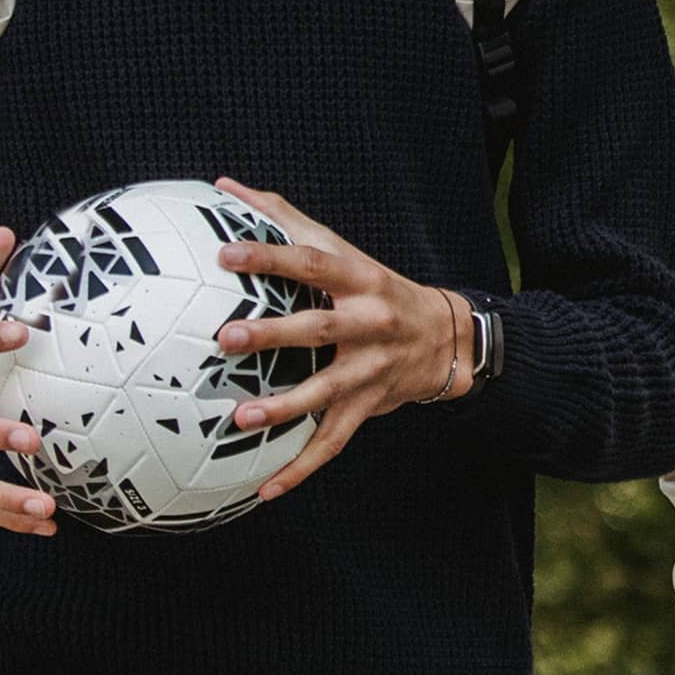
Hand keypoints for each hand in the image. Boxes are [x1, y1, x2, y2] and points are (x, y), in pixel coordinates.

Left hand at [209, 176, 467, 501]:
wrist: (448, 337)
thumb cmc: (377, 287)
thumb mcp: (343, 250)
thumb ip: (286, 218)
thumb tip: (226, 185)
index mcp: (358, 278)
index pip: (311, 262)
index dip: (270, 257)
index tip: (226, 254)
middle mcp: (368, 322)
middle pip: (318, 328)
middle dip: (272, 334)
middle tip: (226, 338)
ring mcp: (372, 368)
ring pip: (327, 391)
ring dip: (284, 407)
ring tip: (241, 418)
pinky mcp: (370, 405)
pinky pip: (334, 442)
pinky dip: (300, 468)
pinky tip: (265, 489)